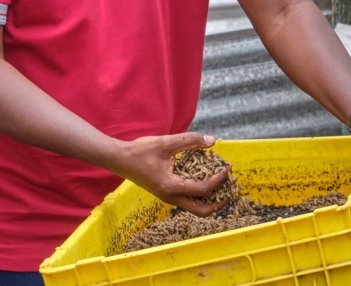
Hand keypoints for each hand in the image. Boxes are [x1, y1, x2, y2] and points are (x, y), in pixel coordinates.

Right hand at [104, 132, 231, 216]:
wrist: (120, 160)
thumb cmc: (140, 151)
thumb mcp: (166, 142)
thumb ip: (190, 140)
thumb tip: (212, 141)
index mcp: (171, 187)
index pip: (203, 189)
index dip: (219, 179)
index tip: (227, 168)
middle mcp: (171, 197)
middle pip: (202, 210)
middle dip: (219, 202)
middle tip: (230, 189)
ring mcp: (168, 197)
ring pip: (195, 207)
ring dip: (210, 198)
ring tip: (221, 183)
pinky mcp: (167, 193)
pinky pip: (188, 199)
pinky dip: (200, 193)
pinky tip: (205, 177)